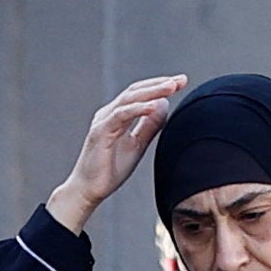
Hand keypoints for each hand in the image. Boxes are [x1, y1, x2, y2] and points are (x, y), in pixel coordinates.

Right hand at [49, 74, 189, 233]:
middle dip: (159, 84)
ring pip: (129, 99)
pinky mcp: (100, 132)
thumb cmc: (110, 170)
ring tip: (170, 87)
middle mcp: (109, 114)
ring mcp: (103, 121)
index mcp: (118, 115)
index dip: (160, 86)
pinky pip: (121, 115)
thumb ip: (149, 126)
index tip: (181, 82)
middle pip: (136, 91)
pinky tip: (154, 105)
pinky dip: (138, 109)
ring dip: (151, 91)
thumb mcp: (137, 145)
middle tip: (180, 80)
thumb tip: (164, 105)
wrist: (88, 190)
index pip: (141, 94)